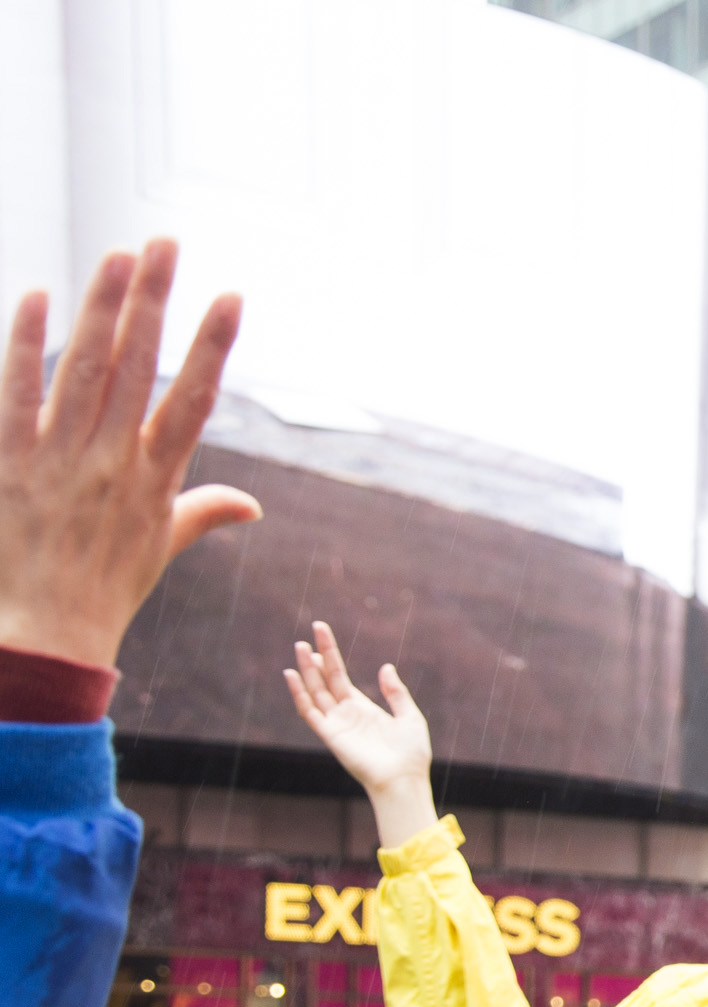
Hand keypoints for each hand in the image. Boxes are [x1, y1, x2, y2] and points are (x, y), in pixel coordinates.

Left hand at [0, 239, 260, 670]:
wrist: (45, 631)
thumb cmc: (106, 589)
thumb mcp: (161, 548)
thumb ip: (203, 512)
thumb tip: (252, 507)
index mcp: (155, 476)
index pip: (193, 397)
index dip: (213, 344)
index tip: (230, 297)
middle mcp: (113, 459)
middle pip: (140, 364)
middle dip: (156, 299)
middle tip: (166, 242)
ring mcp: (60, 456)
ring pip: (86, 366)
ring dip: (103, 306)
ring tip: (118, 255)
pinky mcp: (11, 459)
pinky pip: (17, 391)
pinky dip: (25, 343)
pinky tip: (33, 297)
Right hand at [283, 623, 436, 847]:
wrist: (404, 780)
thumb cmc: (411, 753)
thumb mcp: (409, 716)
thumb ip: (396, 692)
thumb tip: (385, 666)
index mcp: (362, 708)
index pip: (339, 677)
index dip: (330, 655)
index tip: (321, 631)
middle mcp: (345, 714)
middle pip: (324, 680)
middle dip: (316, 657)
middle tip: (308, 634)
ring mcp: (336, 724)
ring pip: (315, 691)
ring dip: (306, 670)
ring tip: (300, 646)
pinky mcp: (330, 735)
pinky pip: (309, 712)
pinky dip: (299, 694)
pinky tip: (292, 675)